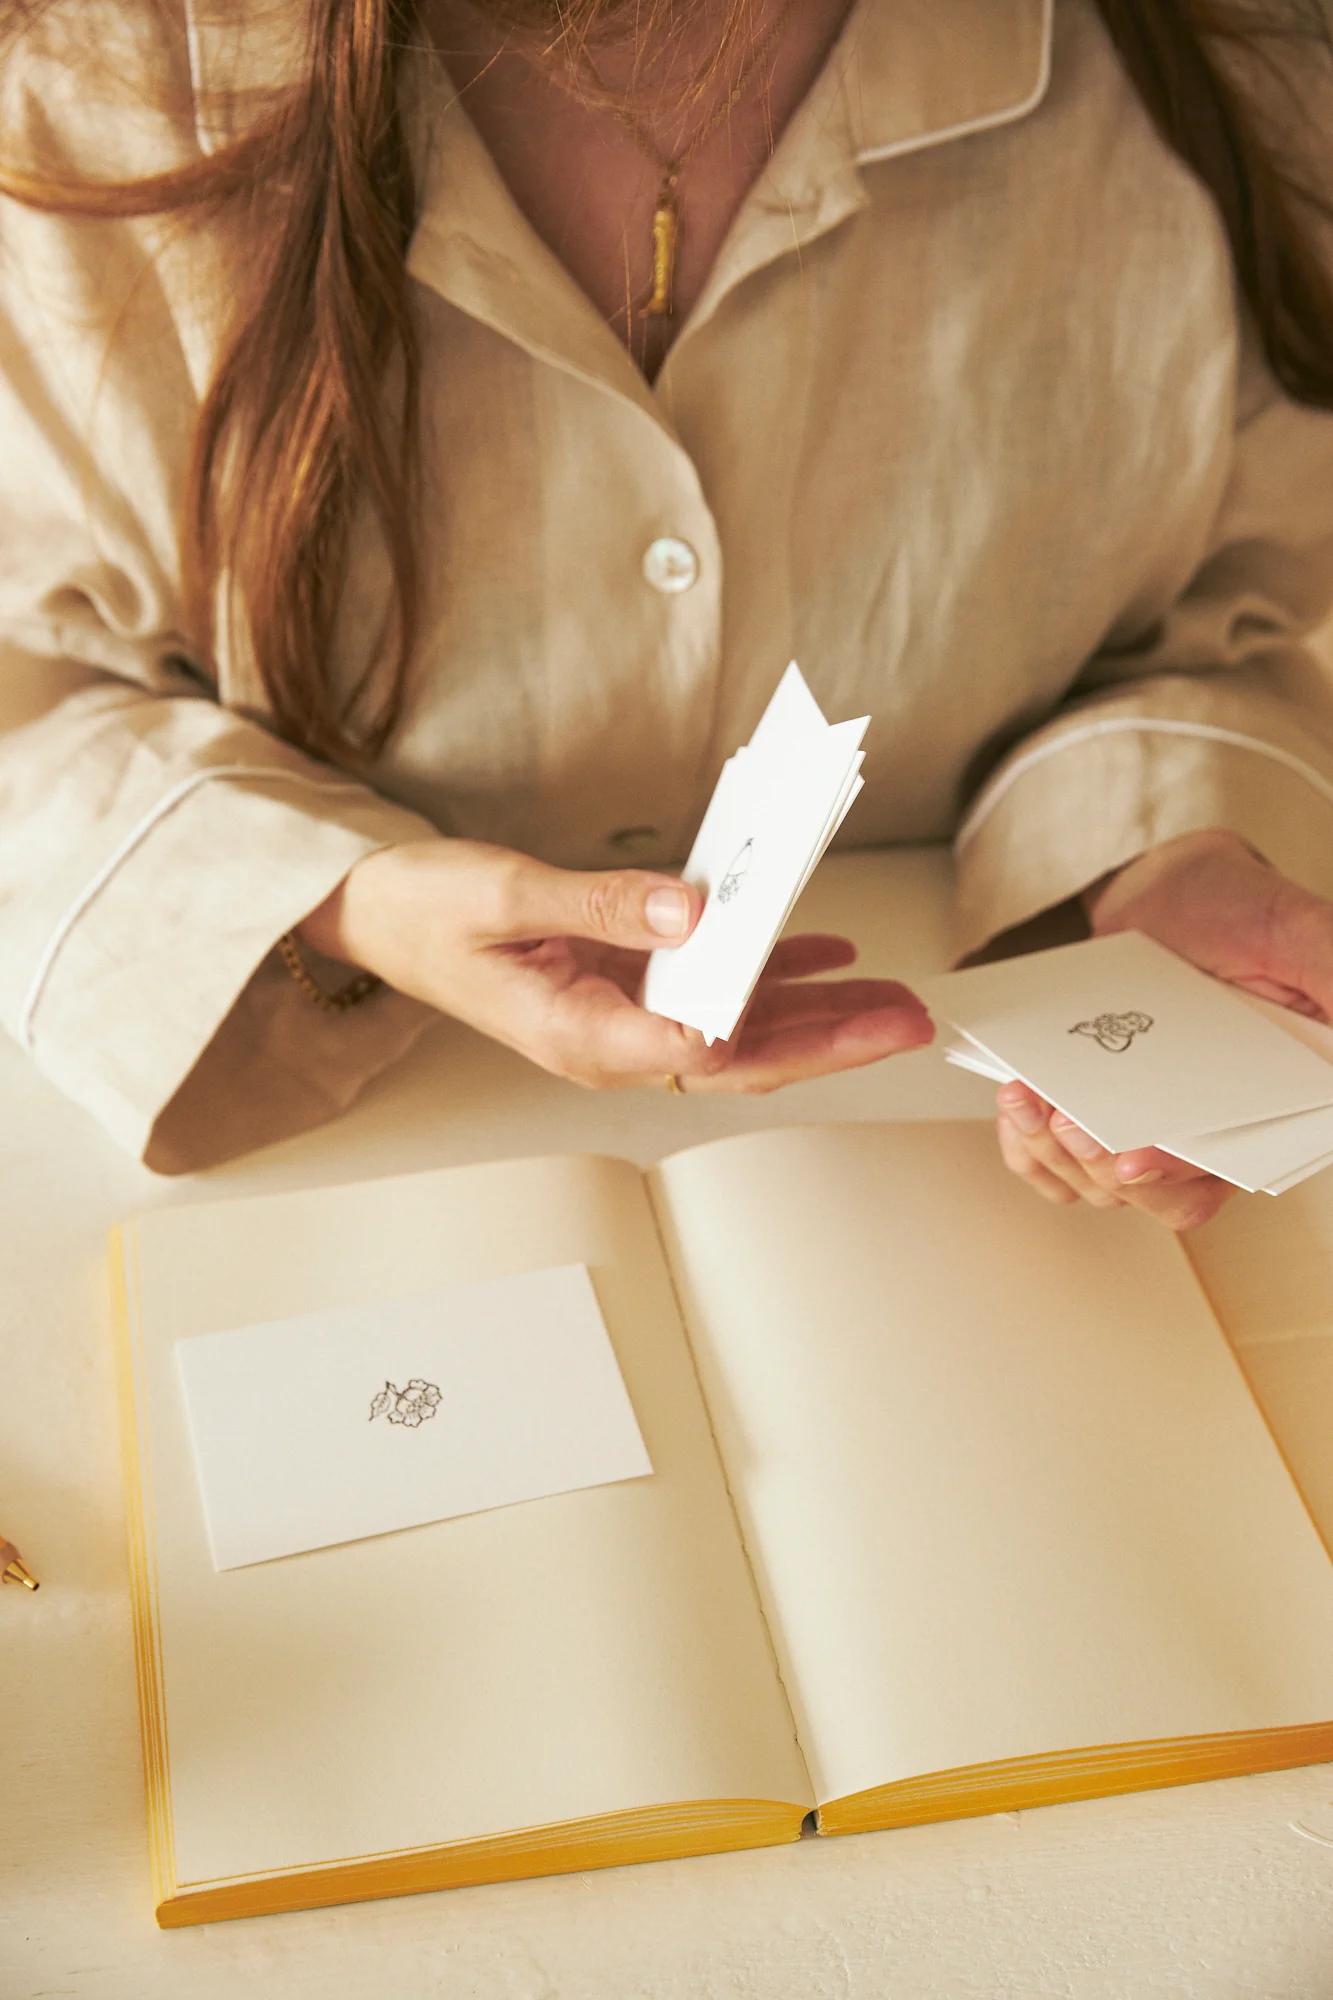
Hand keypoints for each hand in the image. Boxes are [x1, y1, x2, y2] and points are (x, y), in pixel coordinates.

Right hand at [299, 837, 932, 1091]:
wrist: (379, 913)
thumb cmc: (426, 912)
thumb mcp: (507, 896)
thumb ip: (600, 906)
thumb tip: (693, 910)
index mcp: (580, 1038)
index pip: (699, 1053)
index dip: (775, 1039)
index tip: (844, 1017)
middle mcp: (611, 1041)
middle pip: (743, 1056)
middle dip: (831, 1041)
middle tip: (908, 1022)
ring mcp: (623, 1016)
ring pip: (740, 1029)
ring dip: (818, 1014)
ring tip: (894, 999)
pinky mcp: (627, 984)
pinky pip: (715, 991)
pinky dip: (774, 973)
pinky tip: (828, 957)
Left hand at [996, 826, 1332, 1230]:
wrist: (1158, 888)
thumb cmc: (1234, 903)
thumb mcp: (1292, 928)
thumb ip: (1330, 975)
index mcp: (1279, 1101)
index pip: (1237, 1165)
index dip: (1181, 1173)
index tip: (1129, 1160)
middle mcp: (1220, 1130)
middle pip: (1166, 1199)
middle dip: (1104, 1169)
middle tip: (1066, 1122)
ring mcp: (1155, 1129)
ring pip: (1105, 1190)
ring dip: (1057, 1156)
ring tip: (1027, 1098)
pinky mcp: (1099, 1119)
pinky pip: (1057, 1168)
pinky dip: (1027, 1149)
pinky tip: (1017, 1105)